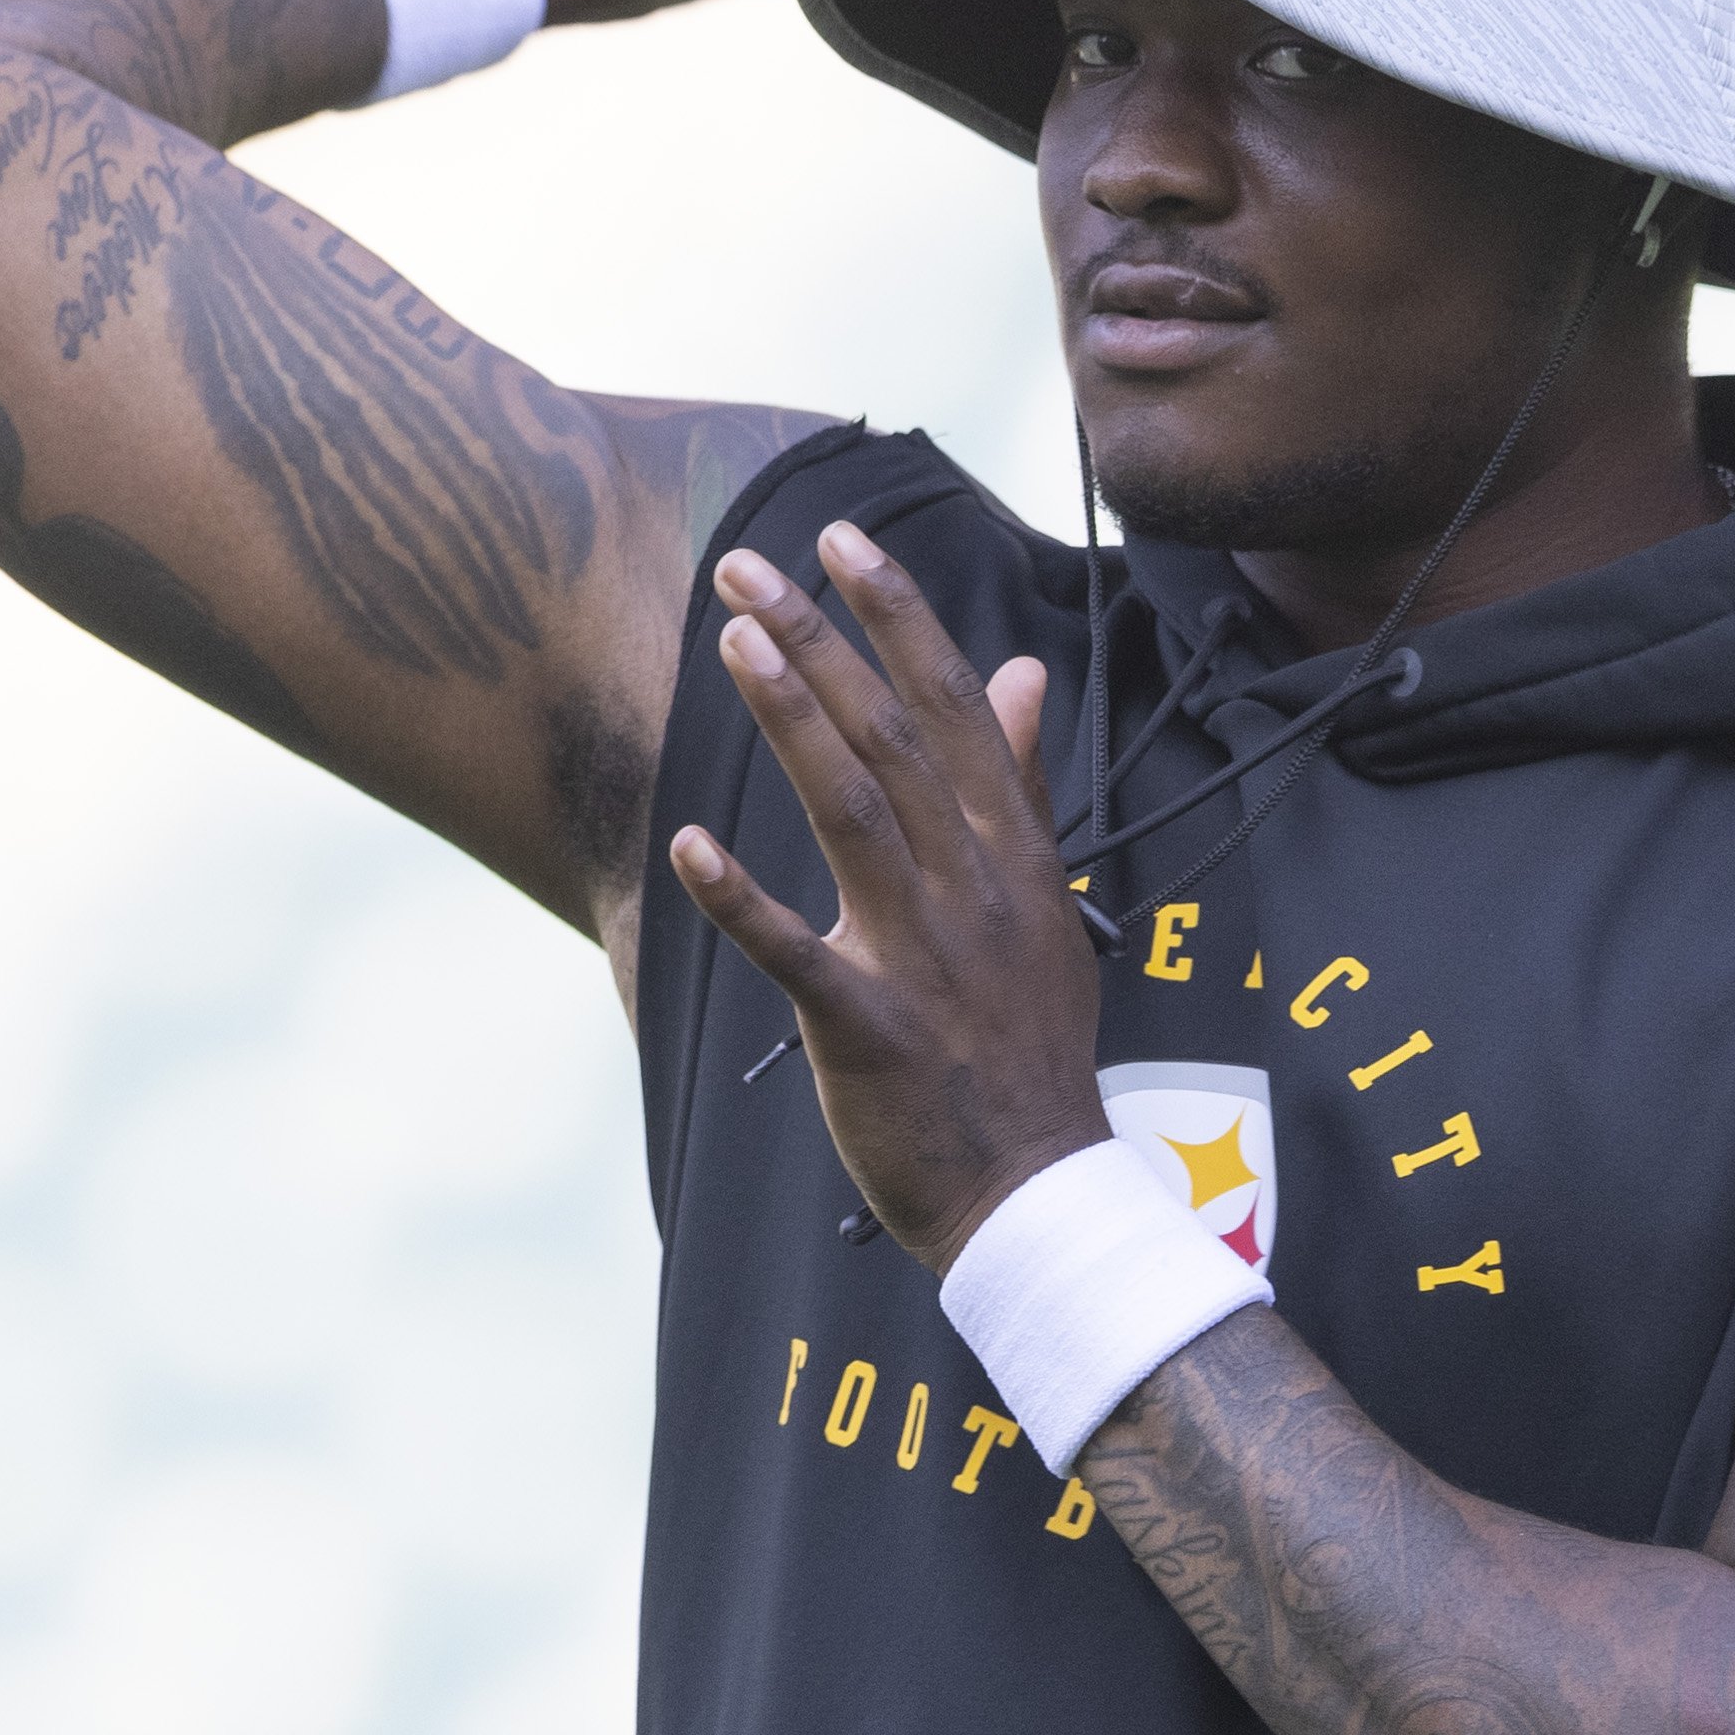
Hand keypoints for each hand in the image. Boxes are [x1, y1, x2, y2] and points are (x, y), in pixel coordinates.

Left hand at [666, 518, 1106, 1267]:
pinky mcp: (872, 1031)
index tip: (843, 541)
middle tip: (747, 564)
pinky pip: (799, 954)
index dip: (898, 617)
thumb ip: (1020, 784)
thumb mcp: (1047, 902)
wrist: (1039, 1193)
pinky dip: (743, 899)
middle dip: (822, 640)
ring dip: (792, 718)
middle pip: (895, 736)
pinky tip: (688, 844)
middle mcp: (976, 887)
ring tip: (732, 638)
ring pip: (855, 813)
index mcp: (1014, 853)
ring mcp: (927, 957)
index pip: (958, 706)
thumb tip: (1021, 672)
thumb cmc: (1026, 1045)